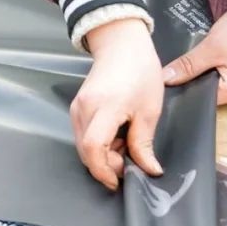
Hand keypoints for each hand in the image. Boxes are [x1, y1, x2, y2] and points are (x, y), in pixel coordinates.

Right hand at [71, 18, 164, 190]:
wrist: (121, 44)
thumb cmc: (139, 70)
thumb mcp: (149, 109)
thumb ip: (144, 143)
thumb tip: (148, 169)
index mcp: (104, 106)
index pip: (94, 147)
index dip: (104, 170)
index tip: (121, 180)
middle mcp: (84, 108)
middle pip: (86, 152)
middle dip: (108, 164)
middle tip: (131, 160)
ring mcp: (77, 107)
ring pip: (84, 146)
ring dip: (104, 154)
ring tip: (127, 144)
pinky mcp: (77, 107)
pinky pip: (83, 135)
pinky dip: (99, 143)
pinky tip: (117, 136)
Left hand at [163, 0, 226, 105]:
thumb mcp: (211, 47)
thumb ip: (188, 65)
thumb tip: (165, 79)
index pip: (202, 99)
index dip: (183, 90)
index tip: (164, 81)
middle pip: (207, 91)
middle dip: (190, 80)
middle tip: (170, 70)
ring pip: (211, 80)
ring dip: (199, 71)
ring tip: (182, 63)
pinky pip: (218, 72)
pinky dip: (208, 65)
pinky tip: (198, 57)